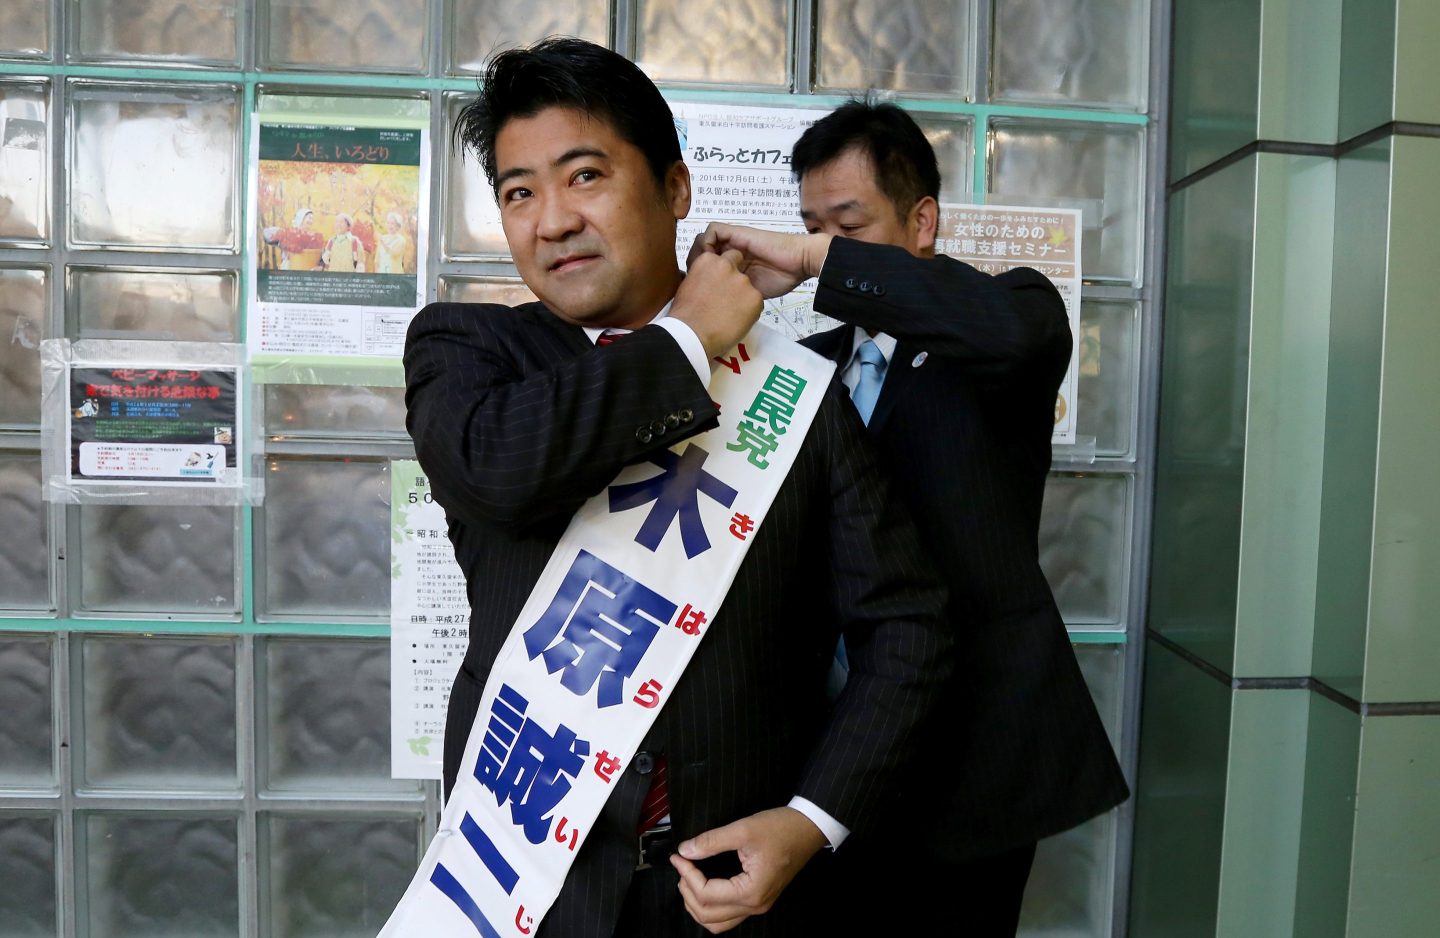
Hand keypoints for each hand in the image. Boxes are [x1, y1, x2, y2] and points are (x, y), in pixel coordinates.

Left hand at [669, 807, 827, 932]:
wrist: (808, 828)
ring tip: (688, 879)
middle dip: (688, 891)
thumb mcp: (744, 829)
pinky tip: (704, 886)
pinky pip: (728, 916)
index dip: (687, 874)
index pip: (706, 894)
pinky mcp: (759, 899)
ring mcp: (758, 905)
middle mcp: (755, 905)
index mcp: (751, 891)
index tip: (678, 856)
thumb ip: (711, 841)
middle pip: (708, 915)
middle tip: (682, 866)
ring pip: (717, 923)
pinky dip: (711, 907)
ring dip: (697, 905)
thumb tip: (686, 850)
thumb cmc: (782, 828)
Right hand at [671, 248, 762, 359]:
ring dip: (743, 297)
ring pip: (749, 287)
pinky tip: (736, 320)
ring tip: (729, 314)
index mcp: (708, 260)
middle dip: (736, 279)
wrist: (692, 335)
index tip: (720, 283)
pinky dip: (750, 311)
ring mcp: (743, 281)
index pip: (726, 257)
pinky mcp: (756, 298)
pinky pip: (756, 303)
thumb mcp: (688, 284)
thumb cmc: (685, 315)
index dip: (724, 271)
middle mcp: (727, 266)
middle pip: (739, 266)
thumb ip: (703, 275)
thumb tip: (709, 279)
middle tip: (728, 298)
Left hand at [687, 224, 832, 298]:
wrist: (797, 263)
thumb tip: (720, 316)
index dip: (697, 279)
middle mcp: (729, 253)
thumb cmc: (780, 279)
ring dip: (698, 253)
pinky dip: (706, 242)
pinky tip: (709, 258)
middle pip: (699, 254)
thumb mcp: (752, 294)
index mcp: (732, 267)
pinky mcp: (736, 233)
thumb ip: (736, 297)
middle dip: (693, 267)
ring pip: (702, 242)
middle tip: (693, 282)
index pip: (705, 268)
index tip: (695, 294)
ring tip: (699, 269)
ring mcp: (732, 242)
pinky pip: (713, 231)